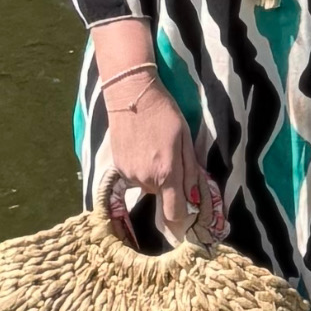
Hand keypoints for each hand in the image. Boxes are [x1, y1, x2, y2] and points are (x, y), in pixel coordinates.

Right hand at [104, 79, 225, 244]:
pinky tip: (140, 147)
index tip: (186, 209)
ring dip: (154, 176)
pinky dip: (140, 168)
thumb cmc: (164, 113)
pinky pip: (134, 177)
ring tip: (154, 149)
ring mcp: (129, 174)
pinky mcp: (117, 167)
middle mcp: (146, 179)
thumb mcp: (185, 138)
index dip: (182, 215)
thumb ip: (190, 170)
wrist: (130, 95)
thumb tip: (193, 196)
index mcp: (166, 173)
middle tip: (170, 159)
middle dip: (169, 185)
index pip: (174, 212)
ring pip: (148, 186)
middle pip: (162, 196)